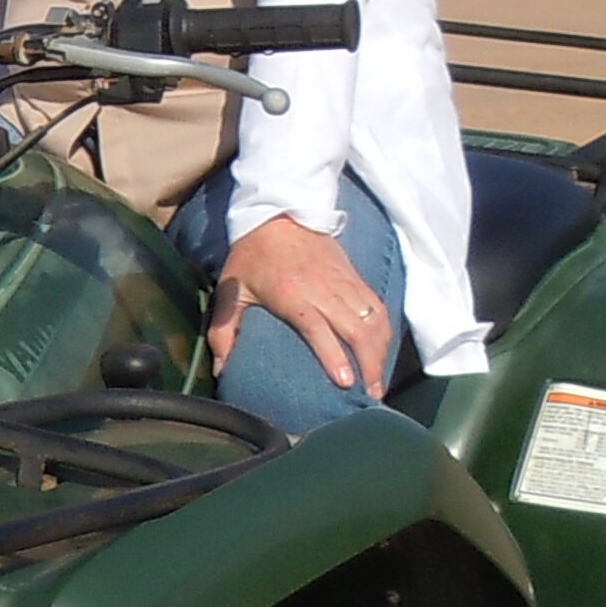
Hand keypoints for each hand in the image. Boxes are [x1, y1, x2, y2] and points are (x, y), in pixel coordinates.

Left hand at [210, 214, 400, 396]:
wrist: (278, 211)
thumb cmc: (252, 253)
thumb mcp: (231, 288)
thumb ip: (224, 331)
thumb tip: (221, 370)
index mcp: (293, 294)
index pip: (319, 329)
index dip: (334, 356)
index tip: (346, 383)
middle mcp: (324, 289)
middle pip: (356, 329)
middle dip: (369, 365)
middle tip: (371, 395)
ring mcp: (344, 282)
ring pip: (373, 319)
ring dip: (381, 352)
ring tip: (379, 382)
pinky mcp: (355, 277)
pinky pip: (377, 307)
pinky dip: (384, 331)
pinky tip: (383, 352)